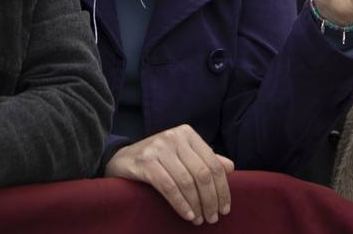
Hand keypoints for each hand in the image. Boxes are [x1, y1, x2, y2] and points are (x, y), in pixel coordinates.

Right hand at [104, 125, 234, 224]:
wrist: (121, 159)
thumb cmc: (157, 159)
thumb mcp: (182, 156)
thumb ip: (204, 159)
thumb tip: (231, 167)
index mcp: (187, 133)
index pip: (213, 164)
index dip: (222, 188)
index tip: (225, 208)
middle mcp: (174, 137)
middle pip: (202, 173)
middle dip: (210, 200)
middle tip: (213, 218)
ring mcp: (159, 148)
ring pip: (186, 182)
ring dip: (196, 205)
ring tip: (200, 220)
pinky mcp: (145, 161)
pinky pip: (168, 187)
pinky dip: (180, 204)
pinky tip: (187, 215)